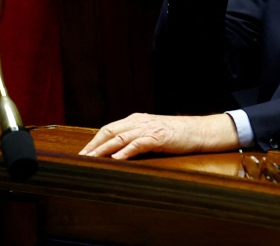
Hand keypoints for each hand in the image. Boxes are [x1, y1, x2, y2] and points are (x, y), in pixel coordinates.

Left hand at [79, 113, 239, 160]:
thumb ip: (135, 138)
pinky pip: (138, 143)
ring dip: (103, 150)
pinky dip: (126, 151)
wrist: (200, 131)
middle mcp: (139, 121)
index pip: (108, 129)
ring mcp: (149, 128)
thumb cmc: (176, 135)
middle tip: (80, 159)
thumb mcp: (152, 133)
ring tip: (91, 160)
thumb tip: (115, 152)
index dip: (93, 141)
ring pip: (120, 138)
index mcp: (136, 120)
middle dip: (93, 146)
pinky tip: (117, 159)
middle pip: (109, 132)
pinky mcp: (159, 137)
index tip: (81, 154)